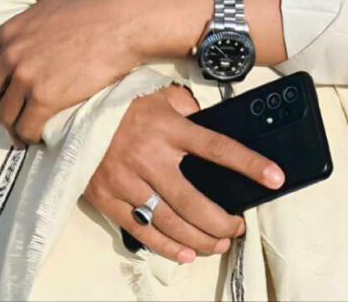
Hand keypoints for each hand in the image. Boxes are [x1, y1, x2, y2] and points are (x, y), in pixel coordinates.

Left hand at [0, 0, 139, 144]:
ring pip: (5, 113)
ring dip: (13, 121)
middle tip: (12, 106)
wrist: (123, 22)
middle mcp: (12, 55)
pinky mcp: (46, 99)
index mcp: (10, 30)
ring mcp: (27, 78)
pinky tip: (39, 133)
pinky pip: (26, 127)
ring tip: (25, 124)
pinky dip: (30, 134)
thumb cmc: (94, 2)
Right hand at [81, 83, 284, 264]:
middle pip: (196, 201)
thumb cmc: (121, 103)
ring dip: (200, 239)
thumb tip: (206, 122)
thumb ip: (185, 108)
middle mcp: (150, 156)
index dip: (249, 164)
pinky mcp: (108, 198)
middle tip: (236, 228)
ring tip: (217, 244)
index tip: (275, 177)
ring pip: (171, 222)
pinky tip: (186, 253)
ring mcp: (128, 181)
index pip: (218, 148)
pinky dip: (167, 247)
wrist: (72, 112)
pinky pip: (143, 230)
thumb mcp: (157, 95)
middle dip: (222, 221)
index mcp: (168, 128)